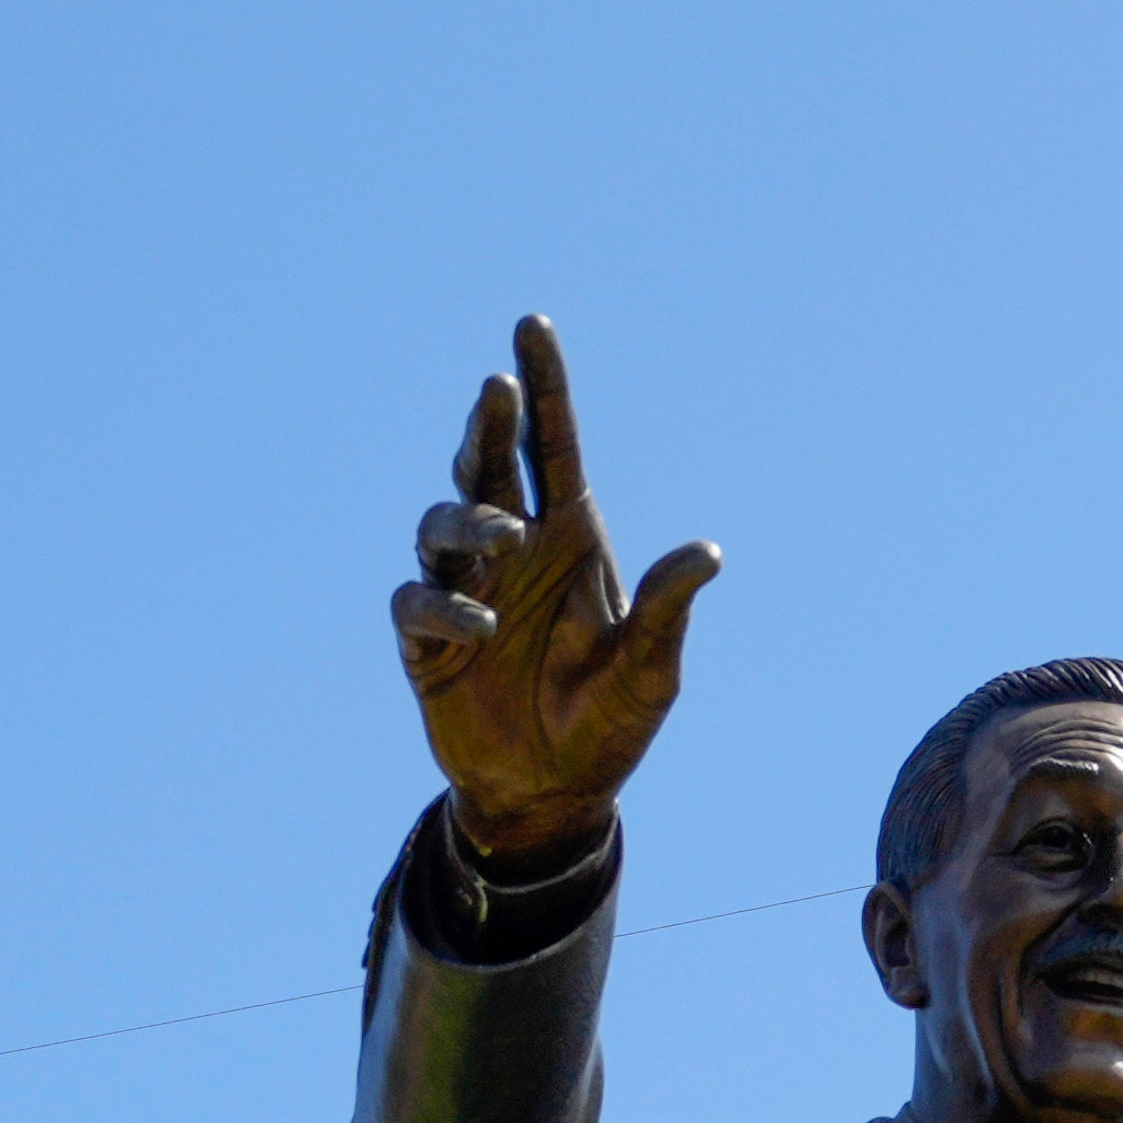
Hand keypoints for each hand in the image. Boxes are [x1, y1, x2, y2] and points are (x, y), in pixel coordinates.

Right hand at [391, 318, 718, 867]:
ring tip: (504, 539)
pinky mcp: (427, 644)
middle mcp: (512, 553)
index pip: (552, 446)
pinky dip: (441, 606)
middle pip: (489, 466)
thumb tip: (707, 553)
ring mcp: (465, 593)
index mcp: (570, 541)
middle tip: (497, 393)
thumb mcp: (649, 675)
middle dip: (489, 424)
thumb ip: (667, 614)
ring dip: (467, 520)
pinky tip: (481, 628)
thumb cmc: (608, 727)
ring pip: (442, 523)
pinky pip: (416, 603)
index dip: (543, 385)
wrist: (553, 797)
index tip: (531, 325)